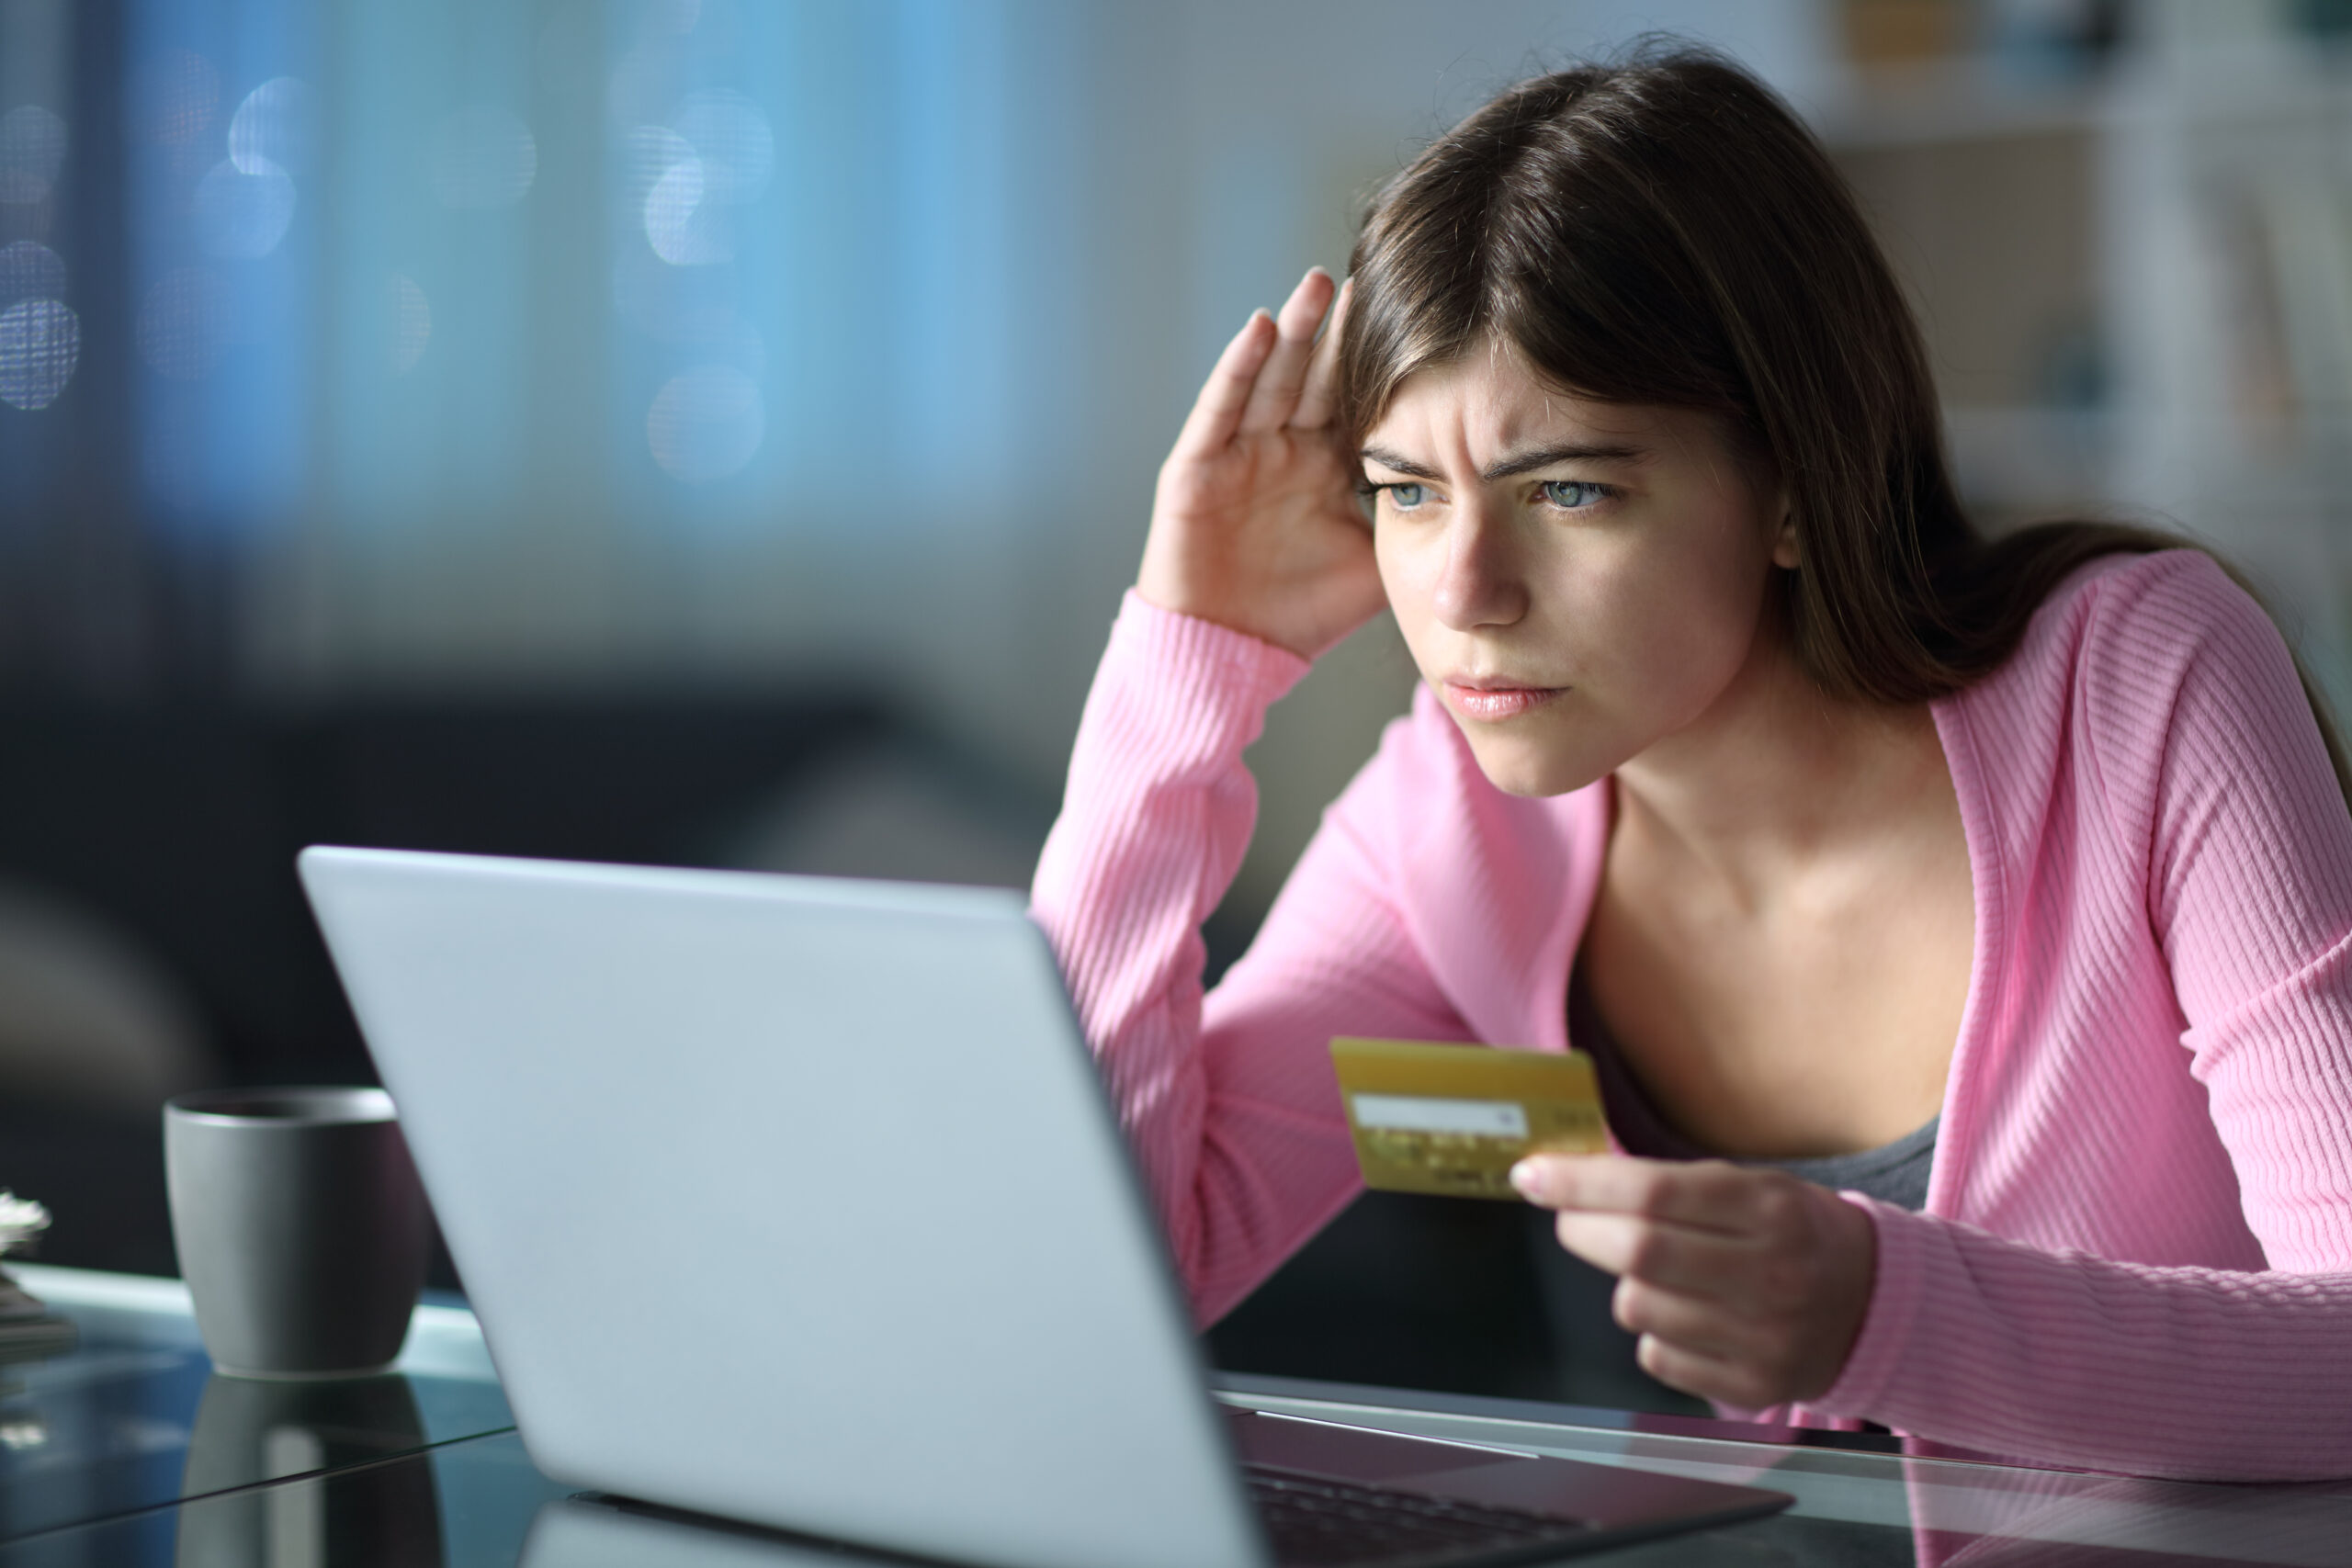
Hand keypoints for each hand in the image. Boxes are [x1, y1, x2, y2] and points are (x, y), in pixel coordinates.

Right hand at [1136, 268, 1386, 659]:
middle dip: (1342, 329)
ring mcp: (1239, 453)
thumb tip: (1491, 508)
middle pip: (1317, 375)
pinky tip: (1259, 328)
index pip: (1359, 399)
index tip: (1424, 313)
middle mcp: (1284, 448)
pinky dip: (1238, 369)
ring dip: (1293, 330)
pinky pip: (1219, 409)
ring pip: (1271, 378)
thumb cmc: (1299, 616)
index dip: (1385, 361)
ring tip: (1320, 283)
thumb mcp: (1375, 565)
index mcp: (1326, 466)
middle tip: (1376, 274)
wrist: (1229, 656)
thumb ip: (1416, 529)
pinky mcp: (1195, 467)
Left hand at [1510, 1155, 1878, 1409]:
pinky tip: (1686, 1313)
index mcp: (1769, 1209)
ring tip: (1657, 1271)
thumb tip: (1572, 1177)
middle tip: (1572, 1219)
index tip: (1533, 1175)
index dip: (1579, 1183)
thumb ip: (1670, 1182)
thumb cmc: (1795, 1231)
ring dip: (1624, 1284)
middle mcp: (1770, 1274)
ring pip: (1636, 1308)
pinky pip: (1657, 1355)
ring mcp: (1763, 1337)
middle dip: (1582, 1230)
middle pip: (1636, 1252)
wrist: (1874, 1304)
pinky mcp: (1752, 1387)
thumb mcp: (1752, 1185)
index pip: (1651, 1193)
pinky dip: (1653, 1330)